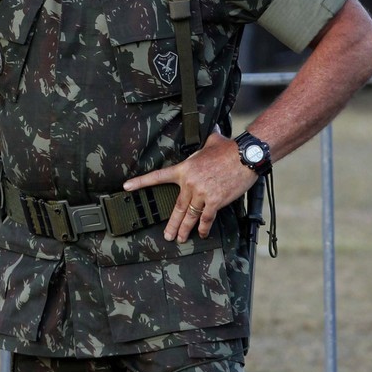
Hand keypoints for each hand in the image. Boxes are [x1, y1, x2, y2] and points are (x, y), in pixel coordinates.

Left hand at [123, 132, 255, 241]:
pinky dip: (204, 227)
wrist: (244, 156)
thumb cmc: (229, 148)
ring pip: (190, 216)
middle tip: (167, 236)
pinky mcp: (215, 201)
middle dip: (171, 224)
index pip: (158, 176)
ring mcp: (202, 193)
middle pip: (176, 207)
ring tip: (180, 239)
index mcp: (184, 168)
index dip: (141, 182)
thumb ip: (205, 143)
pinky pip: (206, 218)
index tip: (127, 187)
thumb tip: (211, 132)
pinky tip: (202, 233)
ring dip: (185, 230)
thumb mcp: (212, 141)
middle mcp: (190, 183)